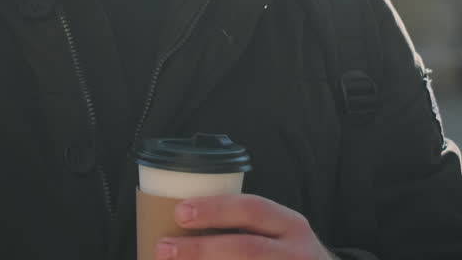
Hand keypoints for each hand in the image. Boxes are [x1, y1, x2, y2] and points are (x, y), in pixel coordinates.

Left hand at [157, 194, 334, 259]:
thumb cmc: (283, 253)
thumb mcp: (276, 233)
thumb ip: (242, 225)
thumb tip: (178, 219)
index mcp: (290, 225)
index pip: (252, 209)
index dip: (214, 209)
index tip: (179, 212)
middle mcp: (296, 252)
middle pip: (246, 249)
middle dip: (202, 249)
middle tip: (164, 248)